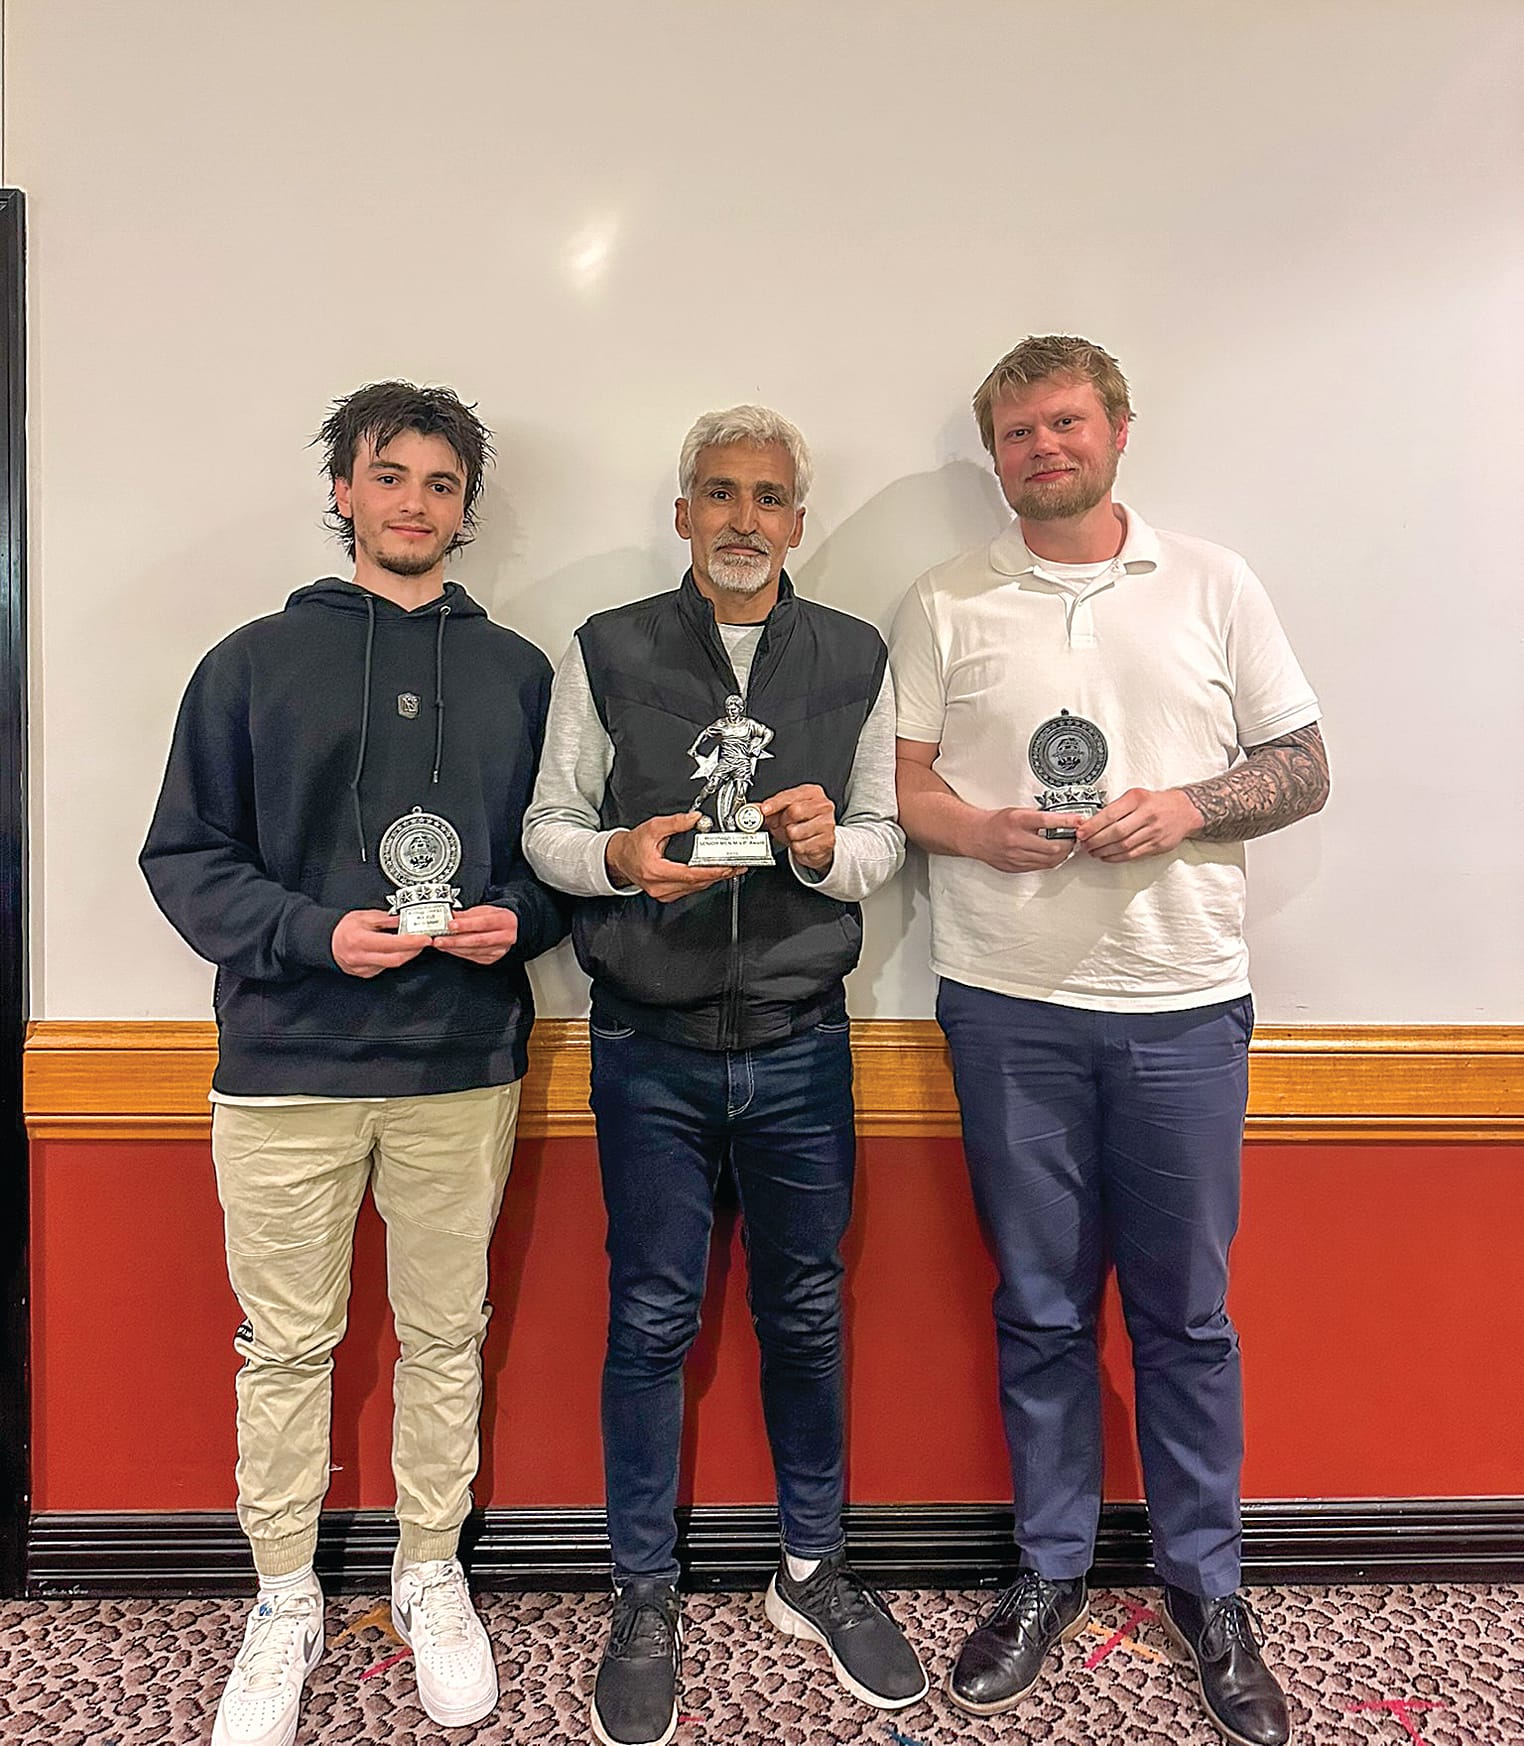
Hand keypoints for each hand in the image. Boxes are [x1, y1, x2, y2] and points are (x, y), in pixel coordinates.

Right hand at [331, 909, 430, 977]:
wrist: (327, 941)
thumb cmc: (344, 928)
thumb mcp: (365, 916)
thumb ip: (387, 919)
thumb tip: (405, 919)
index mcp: (360, 941)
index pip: (391, 945)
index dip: (411, 942)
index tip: (425, 939)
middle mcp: (361, 957)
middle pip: (395, 959)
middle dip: (413, 951)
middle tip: (424, 941)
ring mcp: (363, 968)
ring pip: (392, 964)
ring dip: (405, 954)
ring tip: (412, 944)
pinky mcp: (366, 974)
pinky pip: (385, 967)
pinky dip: (394, 958)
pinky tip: (397, 951)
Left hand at [431, 904, 518, 964]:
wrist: (510, 928)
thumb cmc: (496, 918)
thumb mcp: (484, 910)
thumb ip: (466, 914)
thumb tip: (448, 916)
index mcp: (505, 920)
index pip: (484, 923)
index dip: (466, 925)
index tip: (450, 925)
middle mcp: (505, 937)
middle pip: (478, 940)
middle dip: (455, 941)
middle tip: (439, 940)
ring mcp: (498, 950)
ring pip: (473, 950)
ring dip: (453, 948)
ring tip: (440, 943)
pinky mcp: (491, 958)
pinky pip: (472, 956)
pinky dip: (458, 952)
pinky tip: (449, 948)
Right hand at [605, 812, 737, 903]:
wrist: (620, 858)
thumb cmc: (634, 845)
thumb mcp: (653, 827)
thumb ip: (675, 822)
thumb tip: (695, 818)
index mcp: (656, 870)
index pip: (690, 874)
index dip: (711, 871)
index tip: (726, 867)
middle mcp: (660, 886)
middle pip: (696, 883)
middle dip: (719, 874)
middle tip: (736, 866)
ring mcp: (663, 893)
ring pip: (695, 888)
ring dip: (714, 879)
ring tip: (731, 869)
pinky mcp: (666, 895)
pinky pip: (690, 890)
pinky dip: (703, 881)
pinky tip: (714, 874)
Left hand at [759, 784, 835, 871]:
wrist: (817, 842)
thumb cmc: (801, 824)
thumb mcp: (784, 812)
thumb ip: (768, 809)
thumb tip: (752, 809)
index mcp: (812, 793)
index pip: (791, 796)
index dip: (775, 803)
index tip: (765, 809)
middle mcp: (823, 806)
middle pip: (795, 811)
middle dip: (783, 821)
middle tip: (783, 825)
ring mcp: (827, 823)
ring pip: (796, 831)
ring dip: (790, 836)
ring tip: (794, 834)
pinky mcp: (827, 840)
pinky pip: (801, 846)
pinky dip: (796, 847)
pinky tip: (802, 842)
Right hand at [968, 807, 1080, 872]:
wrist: (976, 836)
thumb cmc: (997, 823)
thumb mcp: (1018, 812)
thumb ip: (1038, 817)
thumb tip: (1063, 820)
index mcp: (1017, 821)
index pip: (1047, 821)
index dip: (1067, 821)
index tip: (1079, 820)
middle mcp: (1016, 840)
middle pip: (1053, 847)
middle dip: (1068, 843)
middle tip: (1074, 837)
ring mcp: (1016, 856)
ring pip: (1050, 860)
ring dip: (1062, 853)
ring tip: (1066, 846)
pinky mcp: (1016, 867)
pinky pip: (1041, 867)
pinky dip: (1051, 861)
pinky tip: (1053, 855)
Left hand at [1075, 788, 1203, 861]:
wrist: (1185, 811)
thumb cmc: (1157, 803)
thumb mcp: (1136, 796)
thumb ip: (1116, 808)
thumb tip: (1091, 822)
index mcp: (1138, 799)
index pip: (1111, 814)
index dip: (1093, 826)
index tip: (1081, 831)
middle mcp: (1147, 815)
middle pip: (1116, 832)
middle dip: (1096, 840)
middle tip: (1085, 843)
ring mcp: (1153, 831)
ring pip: (1123, 846)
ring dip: (1104, 851)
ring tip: (1093, 851)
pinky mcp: (1157, 846)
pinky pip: (1132, 854)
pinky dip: (1116, 857)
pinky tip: (1107, 856)